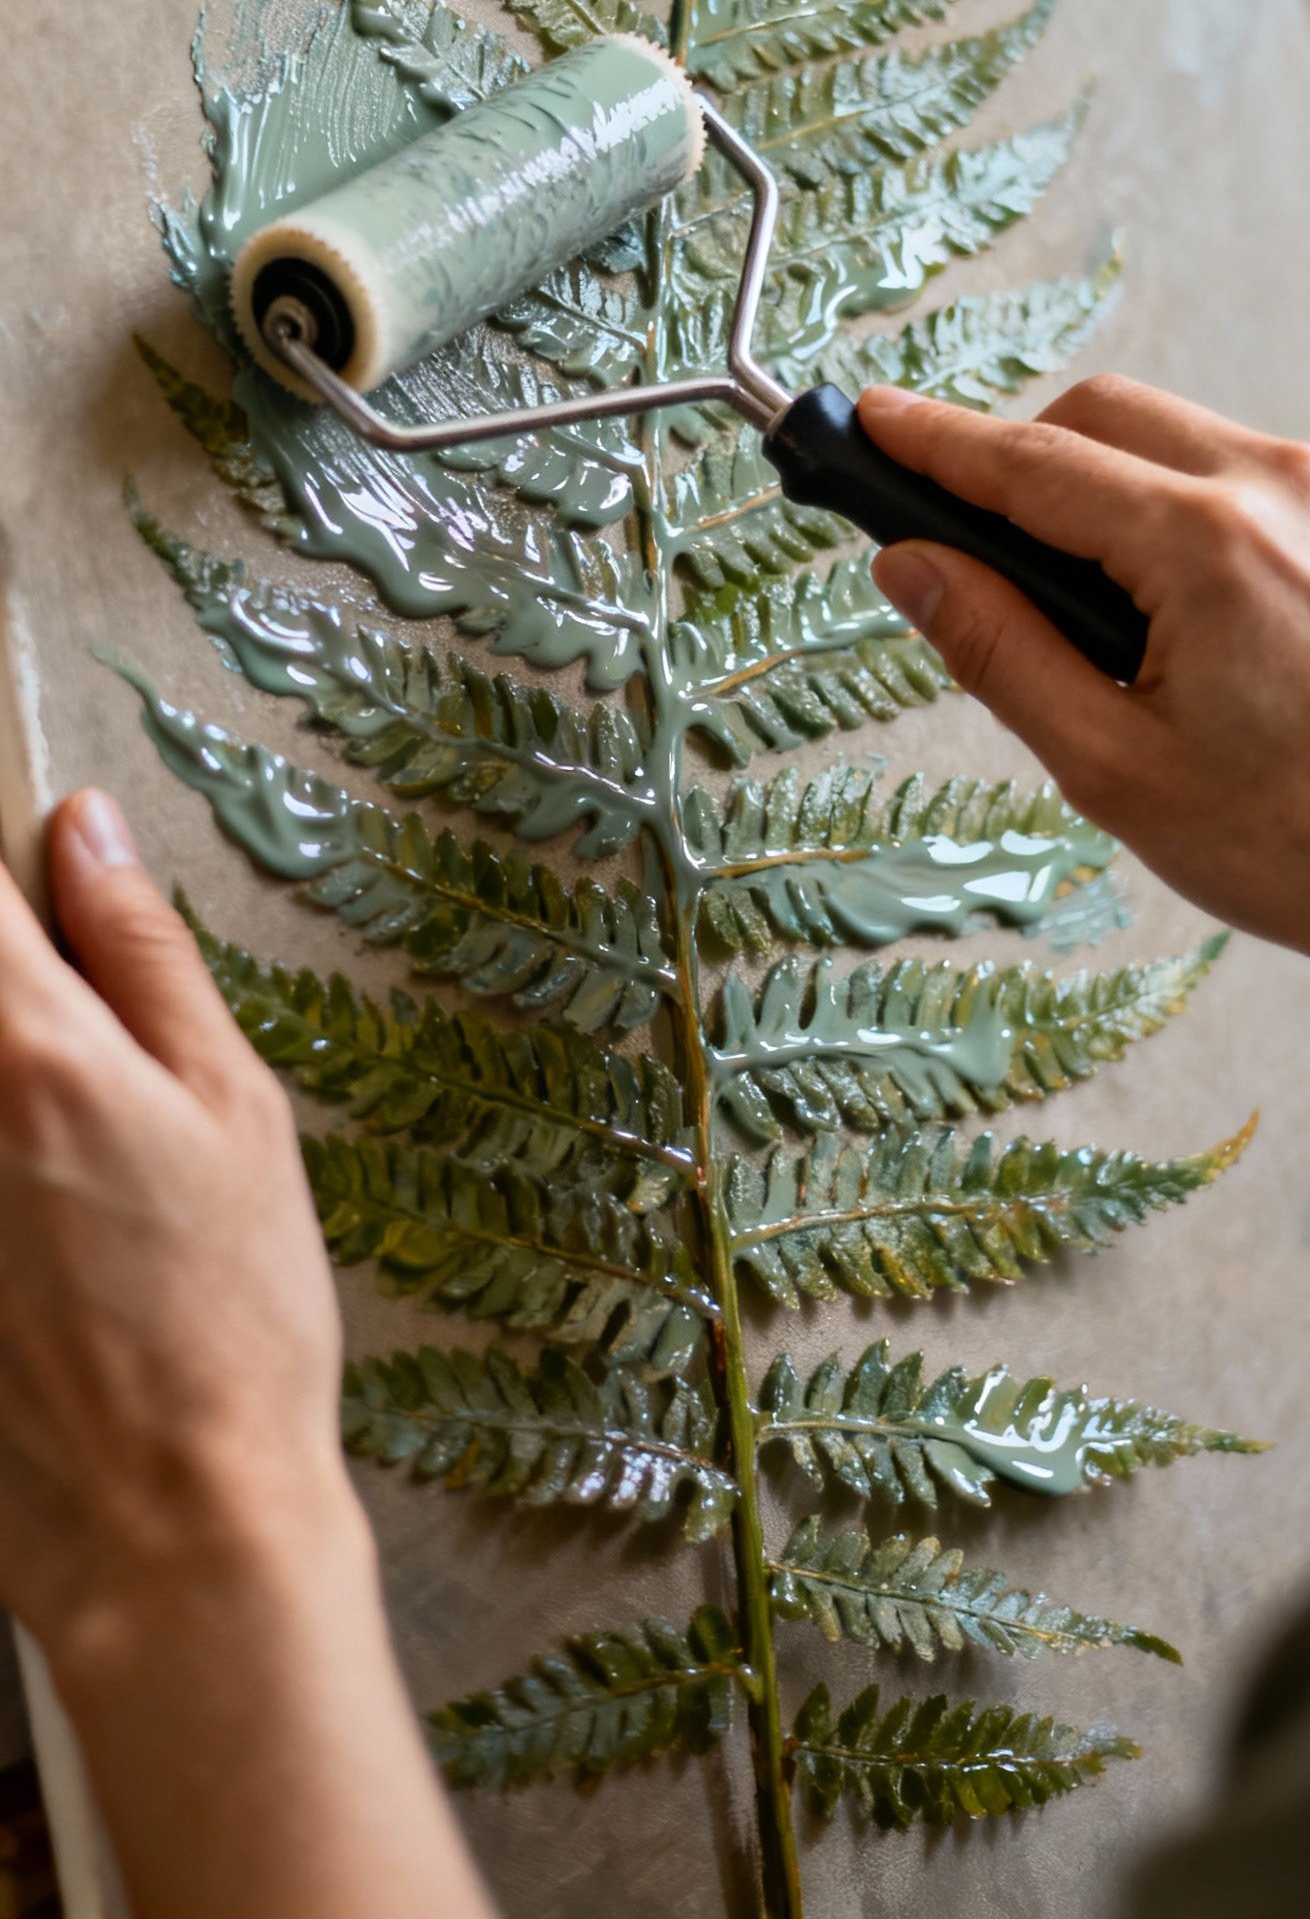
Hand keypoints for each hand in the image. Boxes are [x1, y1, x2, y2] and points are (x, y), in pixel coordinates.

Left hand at [0, 792, 491, 1918]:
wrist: (168, 1526)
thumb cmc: (234, 1319)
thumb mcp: (235, 1110)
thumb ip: (148, 957)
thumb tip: (88, 834)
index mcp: (34, 1050)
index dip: (0, 856)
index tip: (34, 869)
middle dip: (20, 991)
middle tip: (91, 1067)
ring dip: (18, 1082)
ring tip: (90, 1186)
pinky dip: (10, 1166)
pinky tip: (55, 1236)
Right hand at [862, 376, 1309, 1022]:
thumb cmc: (1308, 843)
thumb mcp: (1112, 766)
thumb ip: (998, 649)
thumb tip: (913, 568)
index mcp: (1209, 545)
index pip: (1030, 460)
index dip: (933, 441)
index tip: (872, 421)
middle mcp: (1287, 488)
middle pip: (1106, 416)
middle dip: (1027, 463)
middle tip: (988, 554)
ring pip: (1186, 442)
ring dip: (1123, 498)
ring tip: (1126, 628)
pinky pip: (1260, 480)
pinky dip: (1204, 521)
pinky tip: (1211, 628)